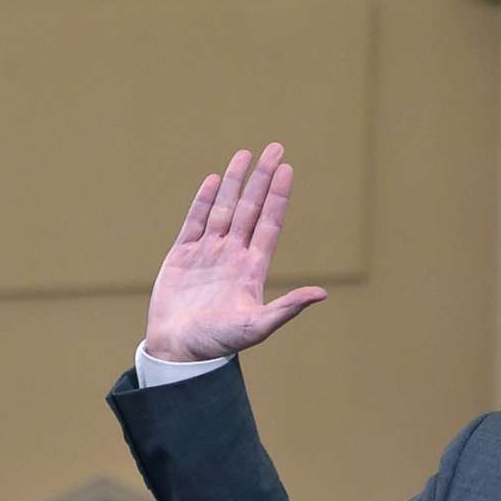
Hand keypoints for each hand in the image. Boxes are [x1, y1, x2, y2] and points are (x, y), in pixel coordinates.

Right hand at [143, 143, 327, 363]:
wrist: (178, 352)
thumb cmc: (217, 343)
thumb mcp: (256, 327)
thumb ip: (287, 308)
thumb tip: (322, 293)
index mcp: (252, 269)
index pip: (269, 224)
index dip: (278, 197)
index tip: (288, 169)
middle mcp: (232, 256)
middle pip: (250, 208)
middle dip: (262, 179)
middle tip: (275, 148)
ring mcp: (207, 253)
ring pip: (223, 209)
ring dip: (234, 182)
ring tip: (244, 155)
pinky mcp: (181, 256)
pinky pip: (194, 222)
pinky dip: (202, 201)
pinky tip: (212, 180)